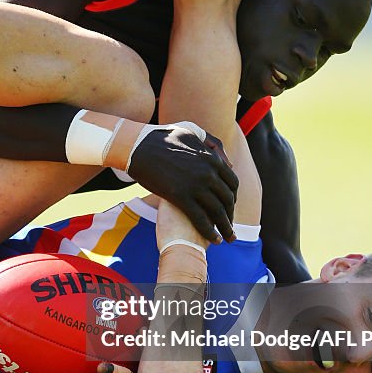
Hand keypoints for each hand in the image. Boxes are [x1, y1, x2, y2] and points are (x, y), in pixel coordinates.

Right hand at [128, 125, 237, 243]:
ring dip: (225, 228)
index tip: (230, 208)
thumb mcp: (192, 132)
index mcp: (212, 159)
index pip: (232, 183)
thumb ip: (213, 145)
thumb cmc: (162, 137)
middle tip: (230, 228)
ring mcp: (195, 185)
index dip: (233, 198)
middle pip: (227, 200)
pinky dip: (209, 232)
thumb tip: (228, 163)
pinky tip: (213, 240)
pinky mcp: (180, 197)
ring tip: (227, 239)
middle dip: (231, 216)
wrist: (137, 146)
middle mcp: (208, 173)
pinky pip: (200, 219)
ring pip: (217, 212)